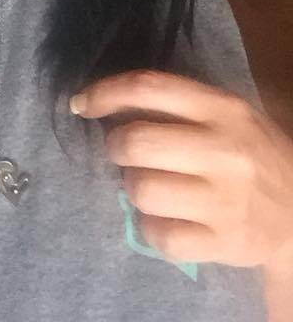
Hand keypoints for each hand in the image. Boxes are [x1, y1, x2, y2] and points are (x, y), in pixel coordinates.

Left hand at [69, 70, 292, 268]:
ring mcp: (227, 200)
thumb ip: (175, 104)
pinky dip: (150, 228)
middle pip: (136, 142)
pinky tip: (162, 219)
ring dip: (132, 187)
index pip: (149, 87)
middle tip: (122, 152)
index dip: (105, 92)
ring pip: (141, 189)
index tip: (81, 103)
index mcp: (222, 108)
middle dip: (114, 146)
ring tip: (149, 185)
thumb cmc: (249, 152)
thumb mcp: (224, 114)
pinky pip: (159, 235)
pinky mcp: (226, 243)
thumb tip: (105, 101)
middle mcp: (225, 150)